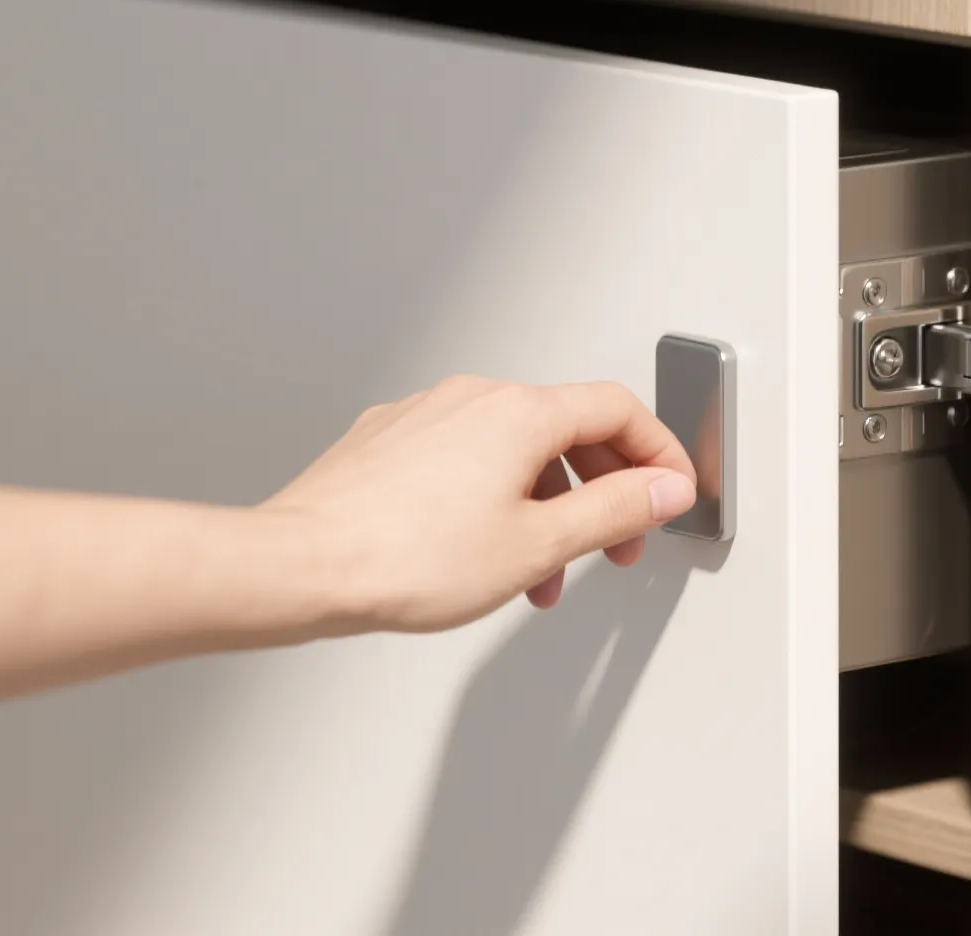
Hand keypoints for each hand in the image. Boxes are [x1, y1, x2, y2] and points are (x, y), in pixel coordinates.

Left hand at [260, 375, 696, 633]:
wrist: (299, 568)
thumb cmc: (404, 558)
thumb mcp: (538, 544)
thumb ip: (614, 511)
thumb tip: (664, 487)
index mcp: (519, 412)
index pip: (618, 410)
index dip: (658, 453)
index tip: (671, 494)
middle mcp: (472, 397)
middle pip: (568, 428)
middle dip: (604, 490)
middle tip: (617, 545)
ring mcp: (424, 416)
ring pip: (514, 449)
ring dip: (547, 506)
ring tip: (542, 574)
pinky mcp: (387, 443)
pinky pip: (465, 459)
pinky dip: (495, 499)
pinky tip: (482, 552)